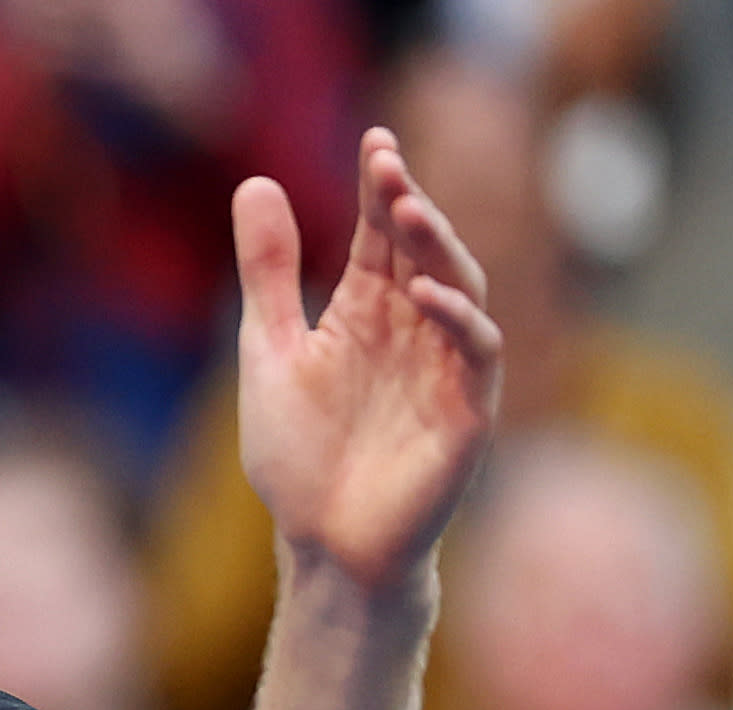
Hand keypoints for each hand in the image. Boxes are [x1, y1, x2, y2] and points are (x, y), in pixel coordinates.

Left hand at [234, 129, 501, 593]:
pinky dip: (456, 322)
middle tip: (386, 163)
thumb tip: (255, 181)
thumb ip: (269, 275)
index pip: (382, 235)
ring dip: (437, 248)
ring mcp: (446, 368)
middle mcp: (414, 330)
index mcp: (368, 312)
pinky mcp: (468, 413)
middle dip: (409, 205)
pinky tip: (422, 296)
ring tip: (407, 209)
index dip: (380, 187)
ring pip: (459, 288)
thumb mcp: (269, 353)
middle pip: (423, 251)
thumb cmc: (301, 458)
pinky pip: (477, 354)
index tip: (373, 139)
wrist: (323, 546)